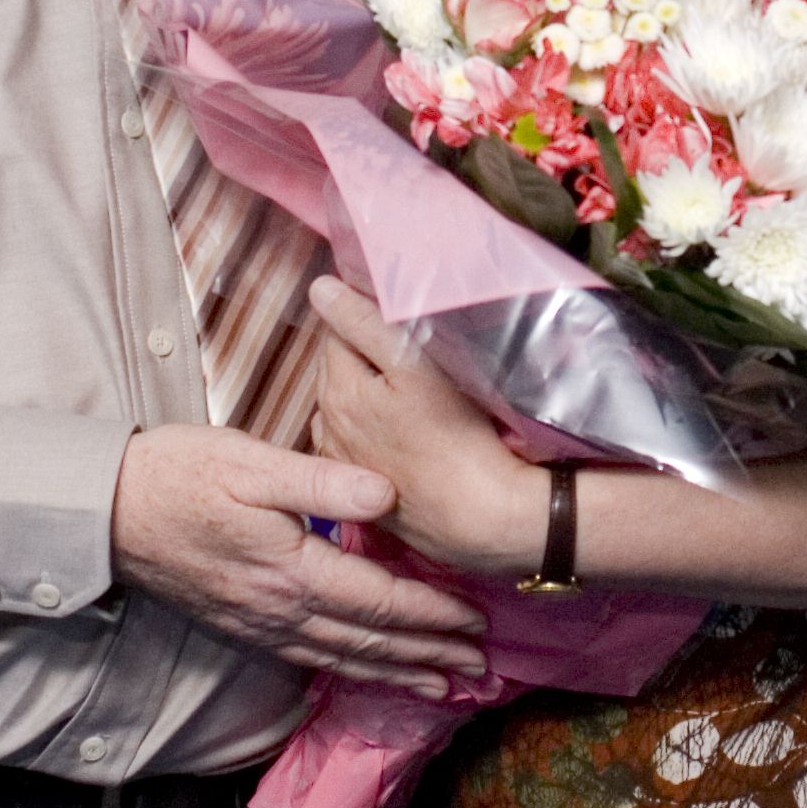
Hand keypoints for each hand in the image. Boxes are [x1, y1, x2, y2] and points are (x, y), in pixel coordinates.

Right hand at [108, 424, 489, 697]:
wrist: (107, 511)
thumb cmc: (180, 474)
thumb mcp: (252, 461)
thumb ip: (322, 481)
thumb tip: (388, 496)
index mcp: (292, 571)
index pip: (380, 602)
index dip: (432, 615)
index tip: (475, 623)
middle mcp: (280, 611)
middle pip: (370, 641)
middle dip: (428, 656)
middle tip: (478, 670)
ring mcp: (258, 625)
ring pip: (342, 659)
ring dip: (396, 674)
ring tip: (441, 686)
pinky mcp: (240, 626)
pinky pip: (309, 660)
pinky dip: (350, 672)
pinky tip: (366, 673)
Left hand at [308, 278, 543, 577]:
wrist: (486, 519)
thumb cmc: (458, 436)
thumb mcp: (415, 365)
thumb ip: (365, 323)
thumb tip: (320, 288)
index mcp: (336, 391)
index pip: (338, 332)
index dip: (367, 319)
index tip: (403, 320)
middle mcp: (329, 429)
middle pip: (339, 371)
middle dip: (365, 356)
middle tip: (411, 352)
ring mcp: (347, 464)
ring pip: (348, 409)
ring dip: (368, 394)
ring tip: (410, 392)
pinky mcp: (368, 493)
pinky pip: (360, 446)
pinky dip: (374, 432)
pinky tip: (405, 434)